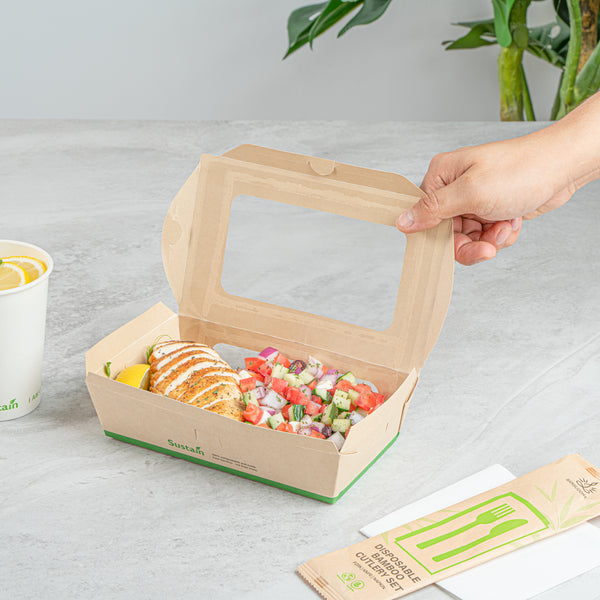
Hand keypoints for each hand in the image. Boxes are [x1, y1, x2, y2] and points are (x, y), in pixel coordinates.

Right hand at [396, 136, 574, 264]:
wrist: (562, 168)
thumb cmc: (520, 171)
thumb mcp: (470, 193)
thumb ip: (433, 210)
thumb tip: (402, 221)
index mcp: (441, 176)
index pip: (424, 217)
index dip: (439, 237)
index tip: (458, 244)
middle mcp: (454, 188)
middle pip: (447, 233)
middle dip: (472, 242)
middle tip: (489, 245)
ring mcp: (473, 200)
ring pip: (468, 238)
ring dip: (489, 239)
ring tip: (506, 225)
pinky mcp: (490, 209)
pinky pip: (485, 236)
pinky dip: (500, 235)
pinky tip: (512, 221)